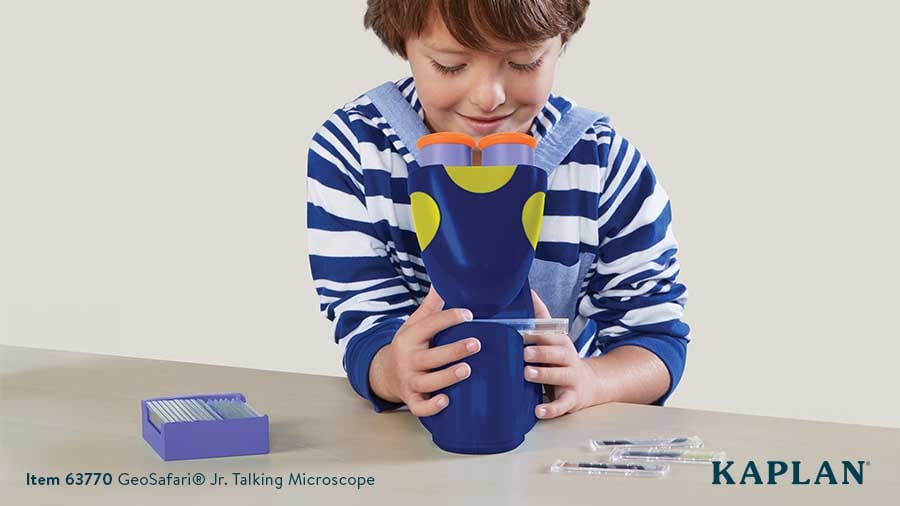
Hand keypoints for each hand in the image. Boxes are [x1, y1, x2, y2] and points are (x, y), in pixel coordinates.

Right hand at [370, 289, 479, 415]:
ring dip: (446, 377)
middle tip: (476, 344)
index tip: (469, 314)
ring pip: (427, 382)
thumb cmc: (409, 345)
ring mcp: (409, 380)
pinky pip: (420, 407)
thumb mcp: (415, 324)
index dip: (449, 318)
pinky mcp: (411, 399)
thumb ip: (432, 305)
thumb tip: (444, 279)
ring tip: (467, 370)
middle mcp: (408, 359)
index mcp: (410, 337)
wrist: (385, 373)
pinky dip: (431, 407)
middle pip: (430, 356)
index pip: (429, 325)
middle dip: (453, 350)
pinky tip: (446, 401)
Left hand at [524, 290, 595, 419]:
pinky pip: (562, 405)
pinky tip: (538, 411)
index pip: (551, 336)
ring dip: (544, 375)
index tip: (520, 333)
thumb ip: (541, 318)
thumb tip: (529, 292)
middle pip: (557, 354)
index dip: (537, 334)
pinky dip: (551, 409)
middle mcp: (569, 360)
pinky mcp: (572, 399)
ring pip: (560, 376)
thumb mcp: (555, 338)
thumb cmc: (561, 359)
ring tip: (527, 374)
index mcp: (561, 344)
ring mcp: (572, 380)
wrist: (590, 384)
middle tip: (524, 353)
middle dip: (541, 353)